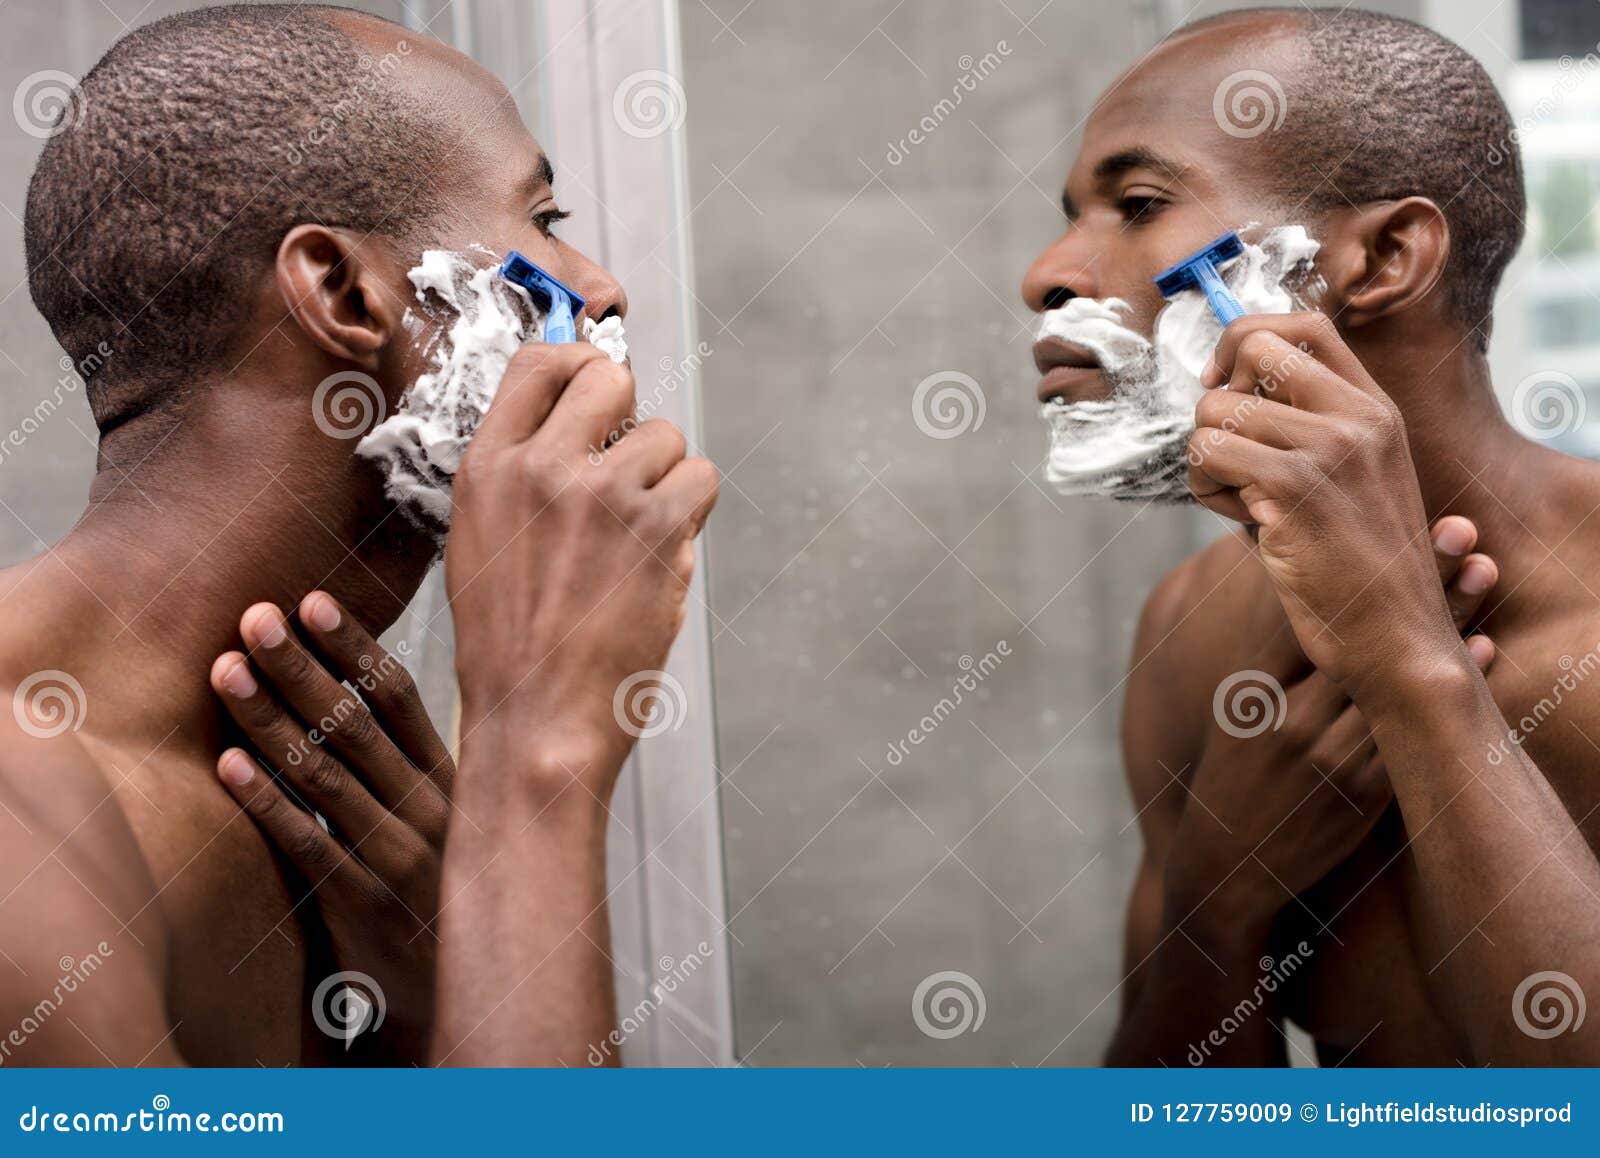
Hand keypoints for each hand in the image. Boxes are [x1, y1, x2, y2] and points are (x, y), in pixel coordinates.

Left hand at [208, 592, 452, 1064]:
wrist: (457, 989)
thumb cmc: (443, 891)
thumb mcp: (450, 819)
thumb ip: (412, 764)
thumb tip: (361, 688)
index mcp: (450, 780)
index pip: (401, 699)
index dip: (356, 647)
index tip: (313, 601)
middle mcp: (428, 808)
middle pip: (357, 724)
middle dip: (302, 667)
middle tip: (255, 616)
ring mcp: (396, 855)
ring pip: (326, 775)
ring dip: (271, 720)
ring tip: (226, 671)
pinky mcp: (361, 902)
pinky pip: (307, 844)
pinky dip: (267, 803)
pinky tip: (228, 766)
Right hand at [444, 343, 717, 798]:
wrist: (537, 717)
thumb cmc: (509, 644)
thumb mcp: (478, 541)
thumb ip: (520, 475)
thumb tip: (576, 425)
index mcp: (487, 469)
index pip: (537, 364)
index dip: (577, 365)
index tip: (594, 387)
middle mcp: (542, 469)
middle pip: (609, 378)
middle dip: (629, 412)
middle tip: (628, 458)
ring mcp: (603, 495)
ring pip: (666, 436)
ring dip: (665, 477)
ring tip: (638, 531)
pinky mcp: (656, 528)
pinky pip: (700, 479)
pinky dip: (693, 512)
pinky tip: (663, 550)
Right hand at [1166, 522, 1498, 924]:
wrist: (1225, 865)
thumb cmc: (1234, 776)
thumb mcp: (1236, 710)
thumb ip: (1271, 656)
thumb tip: (1299, 589)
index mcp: (1252, 690)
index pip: (1302, 611)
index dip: (1345, 562)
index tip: (1381, 512)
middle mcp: (1290, 717)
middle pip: (1361, 633)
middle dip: (1412, 578)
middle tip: (1457, 528)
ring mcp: (1330, 755)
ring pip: (1396, 675)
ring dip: (1446, 622)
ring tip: (1483, 570)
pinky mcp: (1364, 793)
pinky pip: (1415, 728)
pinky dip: (1449, 688)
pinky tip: (1481, 649)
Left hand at [1187, 313, 1466, 699]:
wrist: (1399, 640)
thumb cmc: (1358, 572)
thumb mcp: (1348, 480)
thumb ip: (1304, 429)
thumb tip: (1217, 388)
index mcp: (1377, 409)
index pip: (1304, 326)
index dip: (1247, 340)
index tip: (1221, 383)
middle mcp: (1359, 416)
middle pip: (1252, 347)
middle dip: (1215, 398)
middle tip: (1229, 452)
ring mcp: (1330, 447)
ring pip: (1212, 411)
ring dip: (1209, 462)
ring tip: (1249, 505)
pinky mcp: (1294, 486)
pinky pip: (1206, 454)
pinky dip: (1208, 492)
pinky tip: (1249, 524)